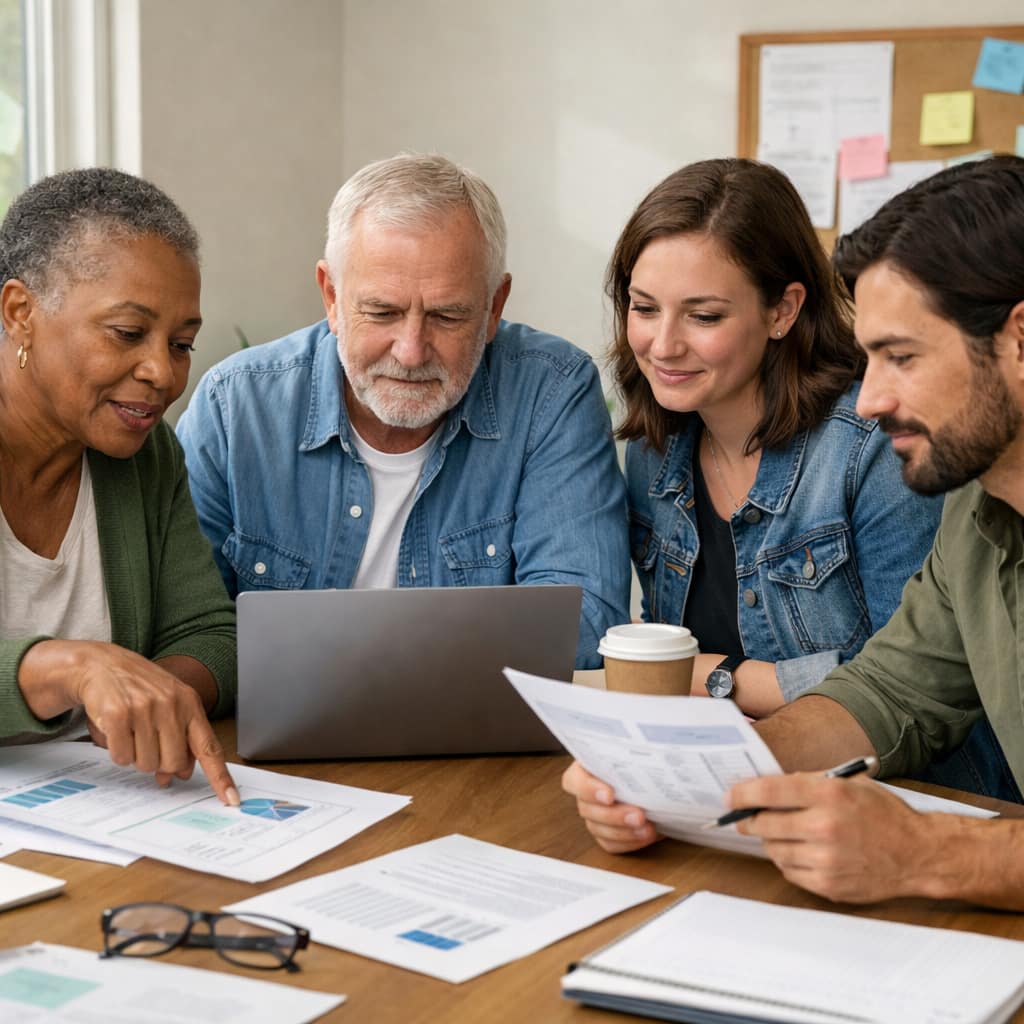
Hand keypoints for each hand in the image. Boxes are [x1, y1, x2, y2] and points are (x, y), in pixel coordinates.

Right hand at [20, 640, 238, 805]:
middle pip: (172, 763)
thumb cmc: (139, 689)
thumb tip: (181, 775)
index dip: (220, 777)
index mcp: (190, 704)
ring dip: (136, 755)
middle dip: (159, 761)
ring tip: (131, 730)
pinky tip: (116, 730)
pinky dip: (117, 751)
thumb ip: (180, 739)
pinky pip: (121, 757)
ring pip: (146, 763)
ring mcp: (145, 709)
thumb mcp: (168, 707)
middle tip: (147, 740)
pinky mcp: (118, 715)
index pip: (210, 748)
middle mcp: (171, 705)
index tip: (232, 800)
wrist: (102, 664)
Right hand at [561, 760, 659, 852]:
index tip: (610, 794)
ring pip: (597, 829)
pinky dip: (628, 842)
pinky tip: (645, 835)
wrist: (659, 779)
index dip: (587, 789)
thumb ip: (632, 755)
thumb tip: (642, 751)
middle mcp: (587, 793)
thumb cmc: (644, 761)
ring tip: (647, 828)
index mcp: (587, 767)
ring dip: (623, 831)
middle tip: (638, 815)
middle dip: (614, 815)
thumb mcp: (637, 752)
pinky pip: (609, 844)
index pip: (573, 780)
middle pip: (587, 809)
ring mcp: (594, 815)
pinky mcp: (606, 834)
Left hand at [728, 772, 929, 902]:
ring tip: (782, 833)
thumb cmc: (883, 814)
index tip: (730, 796)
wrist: (918, 854)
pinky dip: (788, 861)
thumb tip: (767, 787)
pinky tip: (800, 852)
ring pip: (774, 849)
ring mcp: (826, 859)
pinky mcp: (829, 885)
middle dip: (750, 819)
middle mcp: (824, 826)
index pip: (769, 791)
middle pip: (765, 823)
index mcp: (828, 794)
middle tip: (746, 818)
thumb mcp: (849, 784)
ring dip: (771, 840)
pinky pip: (790, 872)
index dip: (742, 793)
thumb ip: (809, 784)